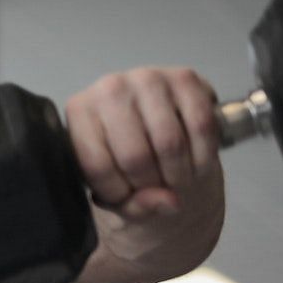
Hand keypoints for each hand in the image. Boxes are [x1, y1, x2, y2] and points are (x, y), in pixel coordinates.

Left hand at [65, 66, 221, 223]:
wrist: (157, 134)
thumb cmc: (126, 162)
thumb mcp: (116, 191)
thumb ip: (133, 205)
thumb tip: (168, 201)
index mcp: (79, 112)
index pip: (97, 165)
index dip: (117, 193)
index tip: (125, 197)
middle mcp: (109, 88)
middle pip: (135, 156)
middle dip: (152, 185)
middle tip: (157, 189)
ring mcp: (147, 78)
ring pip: (170, 143)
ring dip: (180, 174)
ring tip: (177, 179)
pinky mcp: (184, 77)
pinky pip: (201, 127)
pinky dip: (204, 154)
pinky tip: (196, 161)